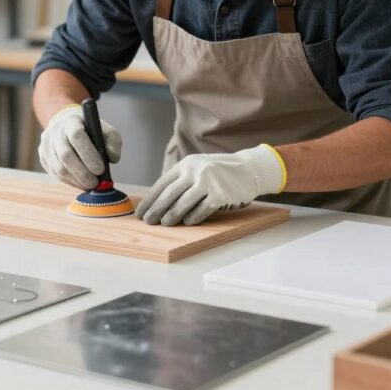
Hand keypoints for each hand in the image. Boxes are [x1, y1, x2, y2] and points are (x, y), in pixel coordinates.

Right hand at [38, 104, 121, 189]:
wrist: (65, 124)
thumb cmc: (89, 128)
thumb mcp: (104, 129)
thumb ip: (113, 142)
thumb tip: (113, 159)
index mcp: (71, 122)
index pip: (77, 136)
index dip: (88, 155)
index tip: (100, 170)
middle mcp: (55, 132)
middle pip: (66, 156)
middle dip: (83, 173)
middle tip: (96, 184)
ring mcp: (46, 145)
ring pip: (59, 169)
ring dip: (77, 180)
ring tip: (90, 185)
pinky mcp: (43, 157)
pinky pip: (55, 174)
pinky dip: (70, 182)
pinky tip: (81, 183)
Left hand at [135, 144, 284, 225]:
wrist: (249, 169)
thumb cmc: (219, 172)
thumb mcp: (198, 168)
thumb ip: (181, 180)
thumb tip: (158, 202)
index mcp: (186, 165)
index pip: (162, 184)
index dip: (150, 200)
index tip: (141, 212)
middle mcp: (195, 171)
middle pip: (169, 194)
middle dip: (156, 210)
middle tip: (148, 221)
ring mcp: (208, 182)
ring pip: (183, 203)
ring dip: (172, 216)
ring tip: (165, 224)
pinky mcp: (220, 195)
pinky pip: (201, 210)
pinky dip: (192, 218)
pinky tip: (186, 223)